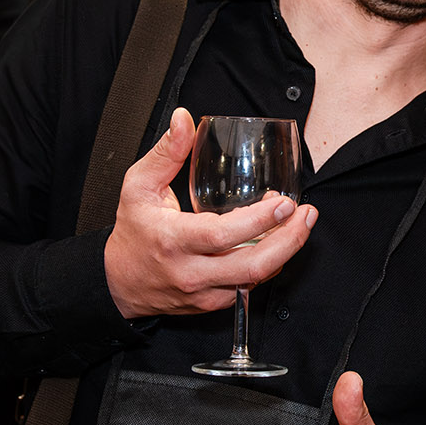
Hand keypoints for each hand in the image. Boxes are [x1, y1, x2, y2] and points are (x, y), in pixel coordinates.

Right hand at [103, 108, 317, 319]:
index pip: (223, 235)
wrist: (119, 283)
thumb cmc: (132, 231)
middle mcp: (191, 272)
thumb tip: (184, 119)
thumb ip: (165, 153)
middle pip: (252, 265)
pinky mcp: (212, 304)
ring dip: (284, 252)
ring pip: (256, 279)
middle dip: (289, 241)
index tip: (284, 202)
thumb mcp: (138, 186)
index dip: (259, 221)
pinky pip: (249, 287)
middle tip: (306, 215)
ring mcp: (204, 293)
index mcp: (173, 241)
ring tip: (299, 224)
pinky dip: (268, 265)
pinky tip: (276, 242)